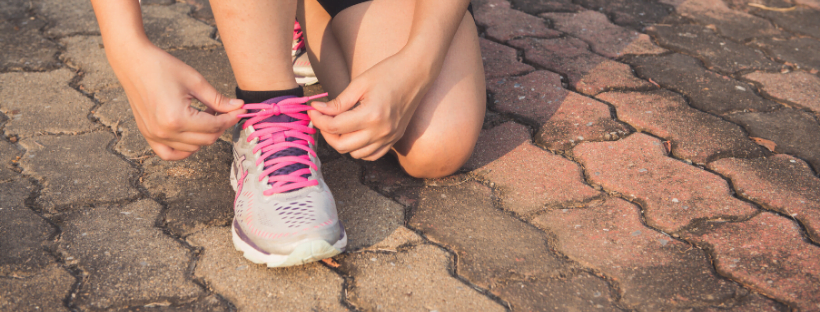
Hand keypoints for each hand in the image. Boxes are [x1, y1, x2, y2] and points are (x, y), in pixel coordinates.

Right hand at [109, 42, 244, 159]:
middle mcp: (165, 132)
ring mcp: (154, 136)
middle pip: (206, 140)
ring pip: (192, 148)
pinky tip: (192, 135)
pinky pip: (169, 154)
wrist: (133, 62)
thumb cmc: (162, 67)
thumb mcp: (195, 81)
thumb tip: (238, 107)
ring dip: (204, 135)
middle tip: (224, 111)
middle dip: (220, 126)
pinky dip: (184, 149)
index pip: (214, 126)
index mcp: (177, 118)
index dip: (230, 118)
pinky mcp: (148, 135)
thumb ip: (218, 99)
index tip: (240, 110)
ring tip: (205, 115)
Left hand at [308, 51, 431, 159]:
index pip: (335, 127)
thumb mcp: (359, 84)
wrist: (417, 73)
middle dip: (326, 133)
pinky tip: (354, 135)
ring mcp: (389, 138)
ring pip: (355, 154)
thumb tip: (318, 110)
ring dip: (342, 142)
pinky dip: (359, 150)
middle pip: (342, 145)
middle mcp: (381, 132)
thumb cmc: (388, 73)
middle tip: (322, 119)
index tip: (312, 110)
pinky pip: (371, 155)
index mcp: (371, 115)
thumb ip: (338, 102)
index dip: (318, 119)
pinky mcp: (394, 139)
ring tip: (338, 126)